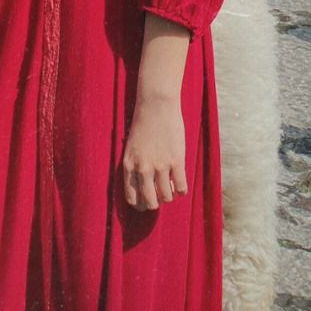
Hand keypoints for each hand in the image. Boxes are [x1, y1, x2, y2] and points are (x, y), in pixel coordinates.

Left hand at [122, 97, 186, 211]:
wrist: (156, 106)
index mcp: (128, 165)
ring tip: (171, 189)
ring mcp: (160, 166)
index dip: (140, 204)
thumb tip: (146, 185)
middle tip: (160, 198)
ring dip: (169, 196)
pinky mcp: (176, 161)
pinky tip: (181, 186)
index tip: (146, 202)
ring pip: (166, 197)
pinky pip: (181, 187)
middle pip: (149, 202)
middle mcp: (142, 168)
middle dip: (155, 204)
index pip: (132, 197)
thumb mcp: (132, 147)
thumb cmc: (143, 123)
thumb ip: (137, 165)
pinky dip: (181, 191)